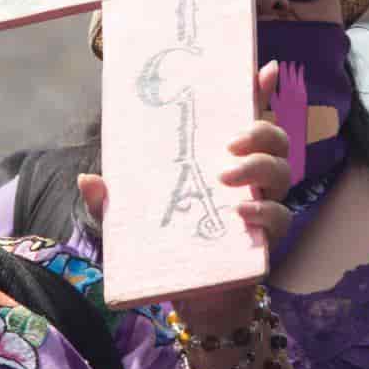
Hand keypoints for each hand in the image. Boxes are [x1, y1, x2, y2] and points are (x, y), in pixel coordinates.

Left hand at [77, 62, 295, 328]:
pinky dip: (265, 211)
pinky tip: (242, 213)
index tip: (267, 69)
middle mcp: (250, 177)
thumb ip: (110, 200)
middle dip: (260, 130)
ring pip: (282, 172)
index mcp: (223, 159)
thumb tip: (86, 180)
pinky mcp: (266, 239)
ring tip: (226, 176)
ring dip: (257, 167)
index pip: (246, 118)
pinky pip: (280, 217)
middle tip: (229, 143)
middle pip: (275, 139)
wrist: (193, 299)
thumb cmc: (168, 245)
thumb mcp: (132, 220)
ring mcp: (263, 205)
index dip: (261, 91)